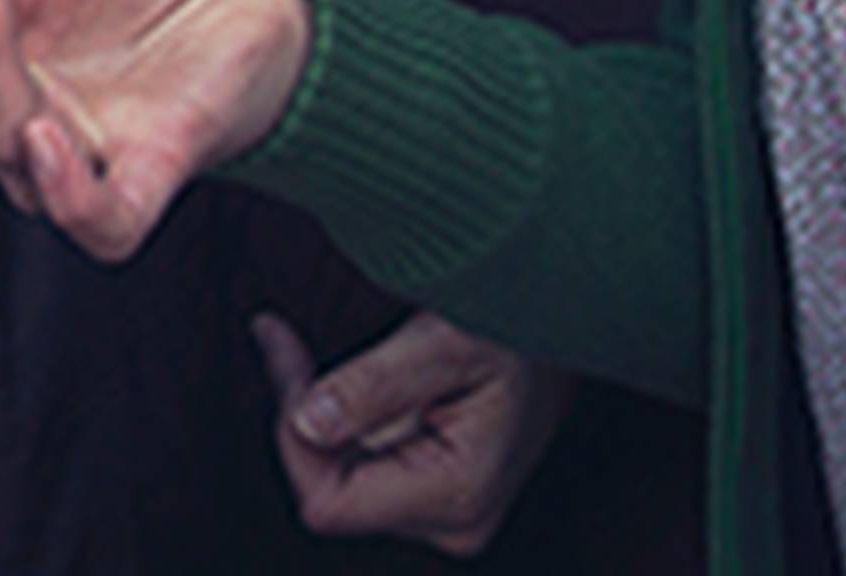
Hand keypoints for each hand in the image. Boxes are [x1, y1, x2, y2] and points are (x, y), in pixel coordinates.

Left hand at [255, 308, 572, 556]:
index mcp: (456, 496)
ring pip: (336, 476)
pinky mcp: (436, 495)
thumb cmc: (515, 325)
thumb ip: (375, 385)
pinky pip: (357, 466)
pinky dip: (336, 418)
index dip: (292, 436)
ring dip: (315, 412)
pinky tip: (340, 374)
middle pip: (327, 489)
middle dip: (299, 415)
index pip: (328, 501)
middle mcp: (453, 522)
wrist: (562, 324)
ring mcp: (446, 513)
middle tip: (283, 337)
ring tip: (306, 345)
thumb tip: (310, 424)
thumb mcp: (443, 341)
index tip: (283, 355)